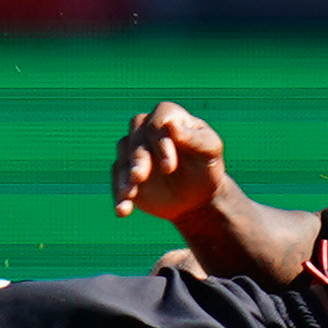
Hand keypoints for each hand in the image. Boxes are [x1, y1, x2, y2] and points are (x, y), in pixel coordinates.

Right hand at [112, 103, 230, 225]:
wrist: (196, 197)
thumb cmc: (206, 166)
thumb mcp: (210, 152)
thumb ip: (194, 139)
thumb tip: (171, 126)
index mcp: (169, 117)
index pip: (158, 122)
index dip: (160, 142)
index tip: (169, 167)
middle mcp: (146, 129)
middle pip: (136, 138)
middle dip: (138, 158)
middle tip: (139, 177)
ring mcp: (133, 151)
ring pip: (122, 158)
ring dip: (124, 177)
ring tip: (129, 194)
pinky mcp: (124, 173)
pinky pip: (117, 181)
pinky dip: (119, 196)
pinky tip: (122, 211)